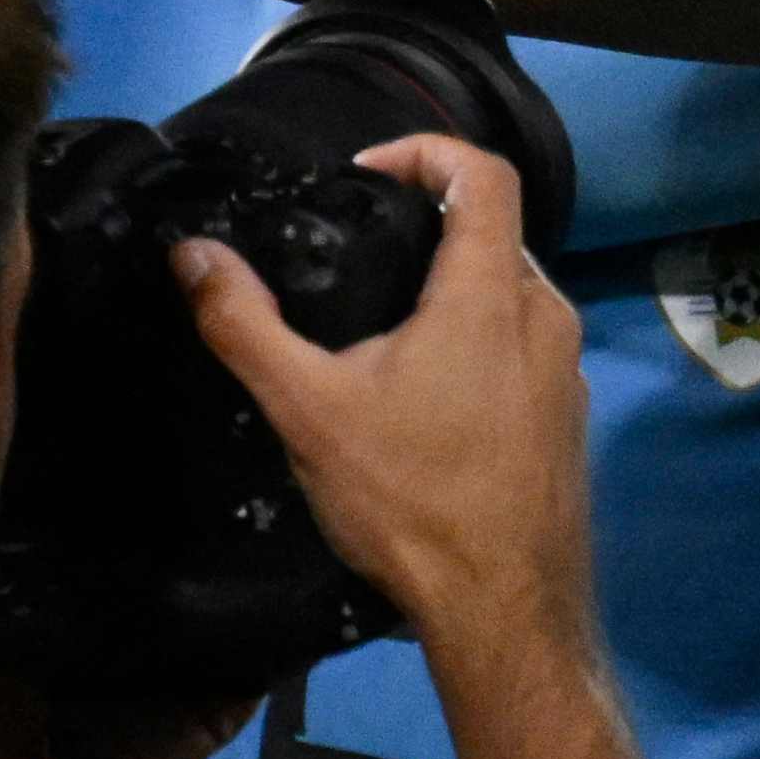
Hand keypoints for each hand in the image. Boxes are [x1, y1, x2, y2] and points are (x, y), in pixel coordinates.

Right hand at [175, 136, 597, 643]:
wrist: (505, 607)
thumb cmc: (411, 501)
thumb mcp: (308, 409)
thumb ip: (246, 325)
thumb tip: (192, 256)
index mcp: (492, 297)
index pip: (485, 175)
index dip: (426, 151)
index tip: (368, 171)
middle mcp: (546, 320)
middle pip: (495, 235)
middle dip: (429, 226)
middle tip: (358, 248)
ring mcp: (566, 372)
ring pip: (511, 296)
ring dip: (452, 290)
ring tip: (381, 323)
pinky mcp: (566, 418)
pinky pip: (524, 349)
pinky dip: (477, 341)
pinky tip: (424, 392)